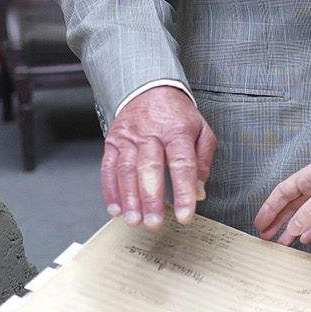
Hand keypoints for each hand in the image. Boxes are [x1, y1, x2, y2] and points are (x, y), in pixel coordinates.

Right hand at [102, 86, 215, 228]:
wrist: (150, 89)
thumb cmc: (177, 116)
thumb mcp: (202, 131)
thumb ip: (202, 162)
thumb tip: (199, 192)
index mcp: (177, 131)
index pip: (182, 163)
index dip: (184, 191)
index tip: (186, 215)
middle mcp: (150, 133)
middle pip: (149, 167)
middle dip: (151, 198)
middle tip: (154, 222)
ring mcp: (129, 138)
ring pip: (126, 170)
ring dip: (129, 198)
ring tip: (134, 220)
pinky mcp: (113, 142)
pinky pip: (108, 168)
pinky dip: (110, 190)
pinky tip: (116, 209)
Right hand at [254, 142, 310, 246]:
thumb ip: (308, 212)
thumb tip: (291, 228)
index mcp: (310, 177)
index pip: (282, 193)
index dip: (269, 207)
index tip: (259, 223)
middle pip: (291, 206)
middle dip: (277, 220)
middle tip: (264, 235)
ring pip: (304, 217)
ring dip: (292, 229)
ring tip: (280, 243)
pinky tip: (304, 240)